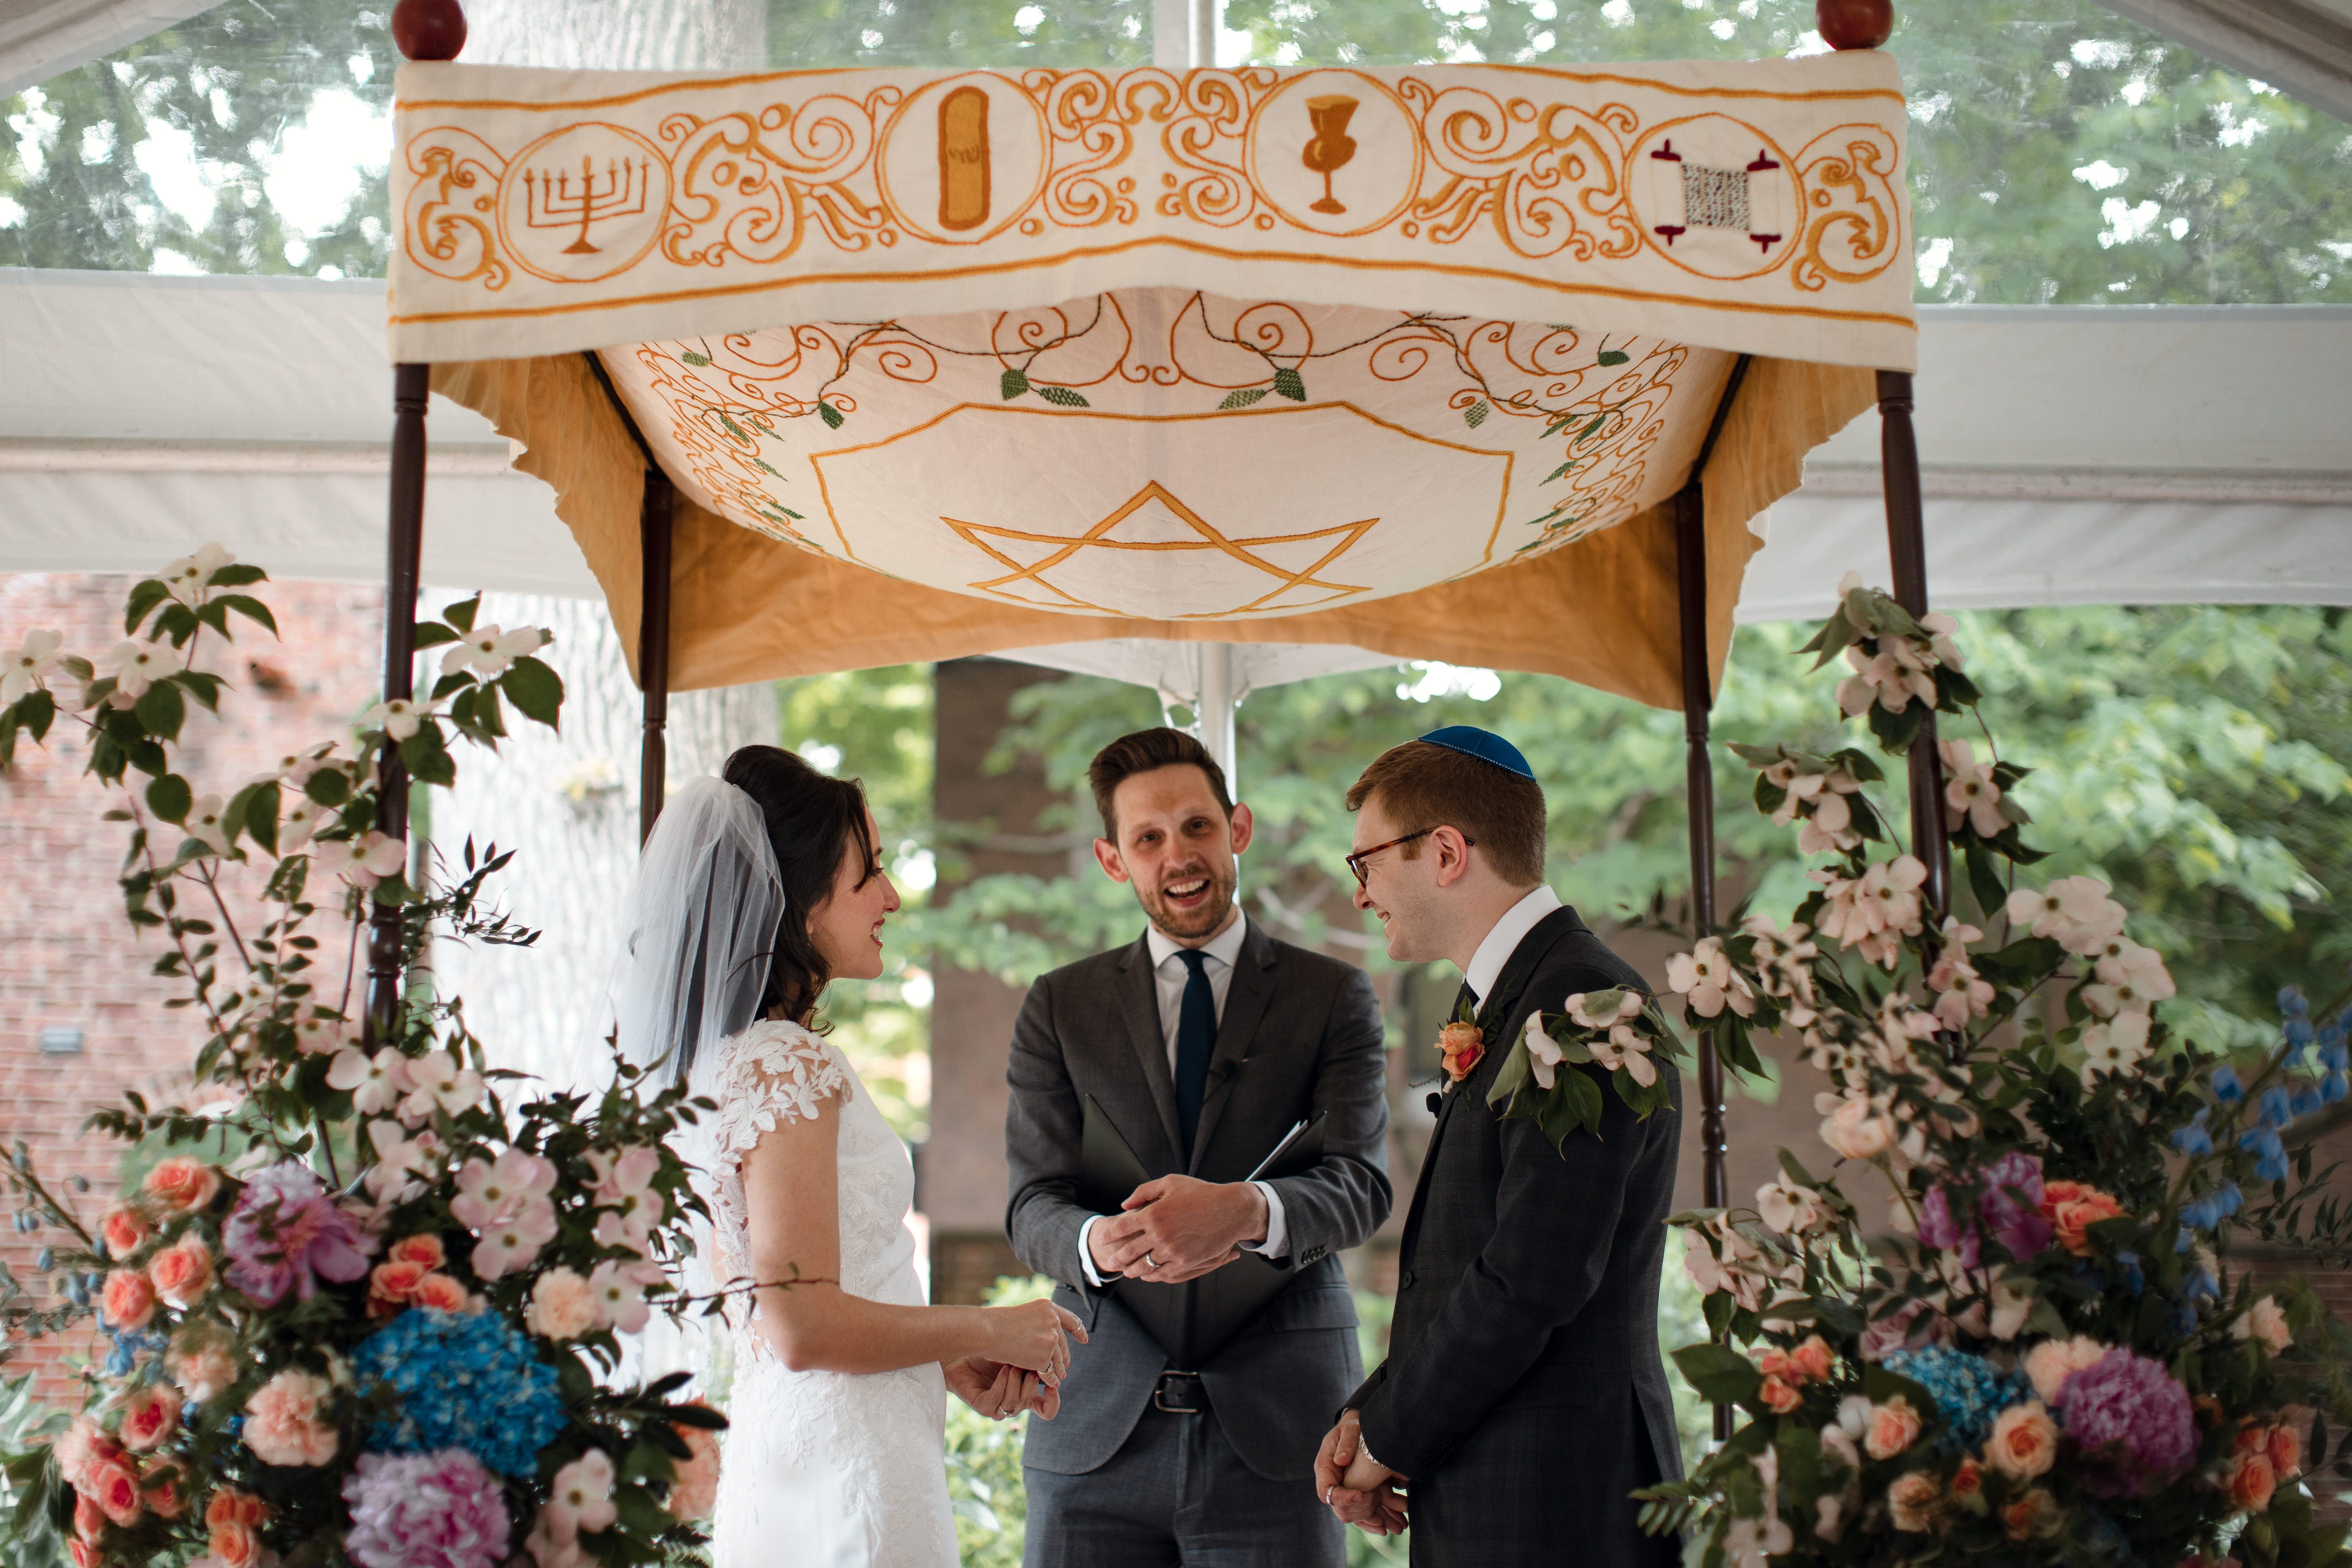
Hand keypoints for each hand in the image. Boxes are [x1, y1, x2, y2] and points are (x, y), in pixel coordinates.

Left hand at [945, 1356, 1059, 1420]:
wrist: (963, 1353)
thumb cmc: (991, 1351)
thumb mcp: (1018, 1353)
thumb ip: (1035, 1359)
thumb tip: (1053, 1356)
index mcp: (1026, 1394)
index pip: (1046, 1410)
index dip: (1053, 1402)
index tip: (1053, 1385)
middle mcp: (1014, 1403)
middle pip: (1030, 1403)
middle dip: (1031, 1385)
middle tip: (1030, 1368)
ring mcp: (998, 1408)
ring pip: (1014, 1405)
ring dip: (1016, 1384)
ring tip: (1013, 1365)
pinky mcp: (983, 1407)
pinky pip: (997, 1401)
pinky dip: (1002, 1384)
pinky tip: (1003, 1370)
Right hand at [981, 1297, 1086, 1385]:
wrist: (987, 1332)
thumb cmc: (997, 1324)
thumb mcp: (1025, 1315)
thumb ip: (1040, 1323)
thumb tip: (1053, 1338)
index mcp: (1049, 1308)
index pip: (1071, 1319)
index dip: (1079, 1331)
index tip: (1084, 1340)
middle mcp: (1053, 1321)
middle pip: (1063, 1343)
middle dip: (1064, 1356)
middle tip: (1066, 1366)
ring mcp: (1051, 1339)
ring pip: (1058, 1359)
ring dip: (1059, 1370)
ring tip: (1059, 1377)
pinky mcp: (1045, 1357)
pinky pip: (1050, 1372)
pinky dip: (1050, 1379)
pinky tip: (1050, 1383)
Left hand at [1092, 1175, 1264, 1282]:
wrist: (1231, 1209)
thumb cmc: (1201, 1192)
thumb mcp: (1170, 1182)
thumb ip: (1143, 1192)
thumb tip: (1125, 1205)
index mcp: (1154, 1213)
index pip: (1123, 1226)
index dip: (1110, 1234)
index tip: (1103, 1238)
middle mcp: (1160, 1233)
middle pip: (1130, 1251)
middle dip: (1117, 1258)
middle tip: (1110, 1262)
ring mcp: (1173, 1250)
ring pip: (1145, 1265)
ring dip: (1132, 1270)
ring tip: (1126, 1272)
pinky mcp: (1186, 1261)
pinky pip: (1163, 1273)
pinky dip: (1152, 1276)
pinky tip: (1147, 1275)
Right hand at [1315, 1410, 1408, 1536]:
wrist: (1358, 1431)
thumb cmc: (1351, 1427)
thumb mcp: (1349, 1429)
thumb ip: (1346, 1443)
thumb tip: (1341, 1460)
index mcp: (1325, 1468)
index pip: (1327, 1491)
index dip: (1343, 1497)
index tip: (1362, 1494)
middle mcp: (1332, 1484)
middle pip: (1340, 1509)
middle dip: (1362, 1513)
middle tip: (1381, 1509)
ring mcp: (1344, 1492)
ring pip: (1354, 1515)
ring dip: (1374, 1522)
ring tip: (1394, 1526)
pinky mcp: (1356, 1495)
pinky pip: (1363, 1514)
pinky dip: (1375, 1521)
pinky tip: (1388, 1527)